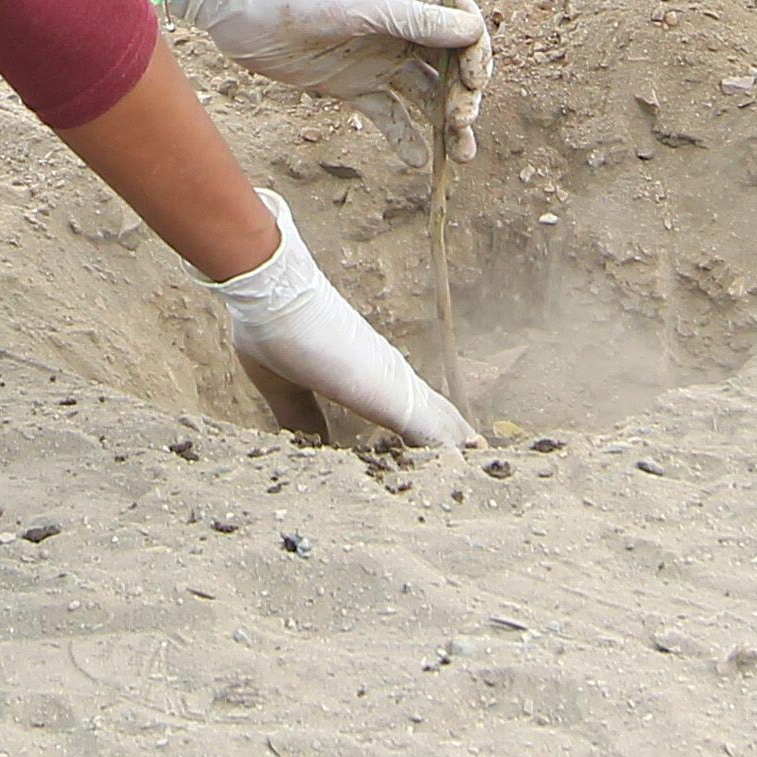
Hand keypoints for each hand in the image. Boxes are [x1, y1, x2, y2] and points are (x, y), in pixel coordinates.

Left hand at [157, 0, 491, 162]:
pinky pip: (388, 116)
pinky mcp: (353, 87)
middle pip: (449, 66)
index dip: (475, 55)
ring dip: (446, 123)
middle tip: (460, 122)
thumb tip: (472, 32)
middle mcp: (402, 28)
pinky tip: (420, 161)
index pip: (462, 26)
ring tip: (460, 156)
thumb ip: (421, 20)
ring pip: (425, 95)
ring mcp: (379, 60)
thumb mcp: (372, 4)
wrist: (249, 8)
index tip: (474, 82)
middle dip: (463, 95)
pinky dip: (405, 138)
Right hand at [207, 191, 478, 446]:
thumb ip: (301, 417)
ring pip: (443, 426)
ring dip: (460, 450)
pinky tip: (467, 462)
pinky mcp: (394, 394)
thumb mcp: (285, 389)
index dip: (427, 436)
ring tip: (486, 466)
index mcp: (365, 377)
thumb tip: (313, 448)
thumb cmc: (271, 329)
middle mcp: (389, 377)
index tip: (450, 456)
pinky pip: (432, 432)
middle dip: (457, 444)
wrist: (270, 290)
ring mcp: (396, 383)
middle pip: (437, 419)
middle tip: (483, 463)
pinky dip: (450, 450)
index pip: (408, 413)